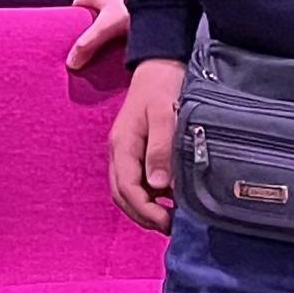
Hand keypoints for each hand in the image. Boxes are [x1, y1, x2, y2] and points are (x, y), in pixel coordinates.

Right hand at [67, 0, 132, 69]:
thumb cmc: (133, 5)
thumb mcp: (106, 27)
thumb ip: (88, 44)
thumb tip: (71, 63)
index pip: (78, 6)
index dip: (76, 22)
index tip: (77, 38)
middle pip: (99, 7)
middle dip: (100, 23)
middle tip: (102, 41)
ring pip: (119, 6)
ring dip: (119, 19)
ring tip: (123, 37)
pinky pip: (138, 5)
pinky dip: (137, 16)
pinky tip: (143, 28)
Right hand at [109, 59, 183, 234]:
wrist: (160, 64)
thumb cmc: (163, 85)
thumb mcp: (163, 114)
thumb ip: (160, 147)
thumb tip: (158, 185)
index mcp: (123, 145)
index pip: (126, 188)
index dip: (144, 210)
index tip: (167, 223)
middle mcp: (121, 152)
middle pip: (124, 194)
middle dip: (144, 215)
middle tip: (171, 228)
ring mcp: (128, 151)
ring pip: (130, 189)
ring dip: (147, 208)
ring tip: (172, 219)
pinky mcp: (139, 148)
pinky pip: (139, 179)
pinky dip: (152, 195)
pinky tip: (172, 199)